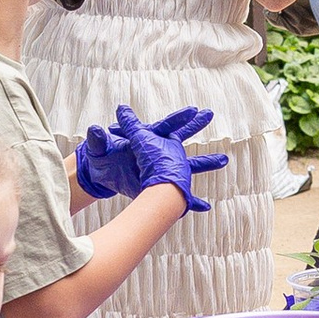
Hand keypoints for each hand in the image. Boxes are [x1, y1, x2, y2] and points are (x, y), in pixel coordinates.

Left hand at [76, 100, 229, 210]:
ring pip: (188, 165)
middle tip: (210, 114)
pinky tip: (205, 207)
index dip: (179, 119)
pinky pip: (181, 195)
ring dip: (206, 163)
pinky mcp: (161, 183)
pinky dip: (193, 201)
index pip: (165, 126)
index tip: (194, 110)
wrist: (103, 174)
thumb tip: (94, 129)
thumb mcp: (99, 149)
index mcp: (146, 139)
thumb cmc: (101, 158)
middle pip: (181, 137)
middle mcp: (158, 151)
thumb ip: (98, 141)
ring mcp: (162, 167)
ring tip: (224, 160)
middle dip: (195, 126)